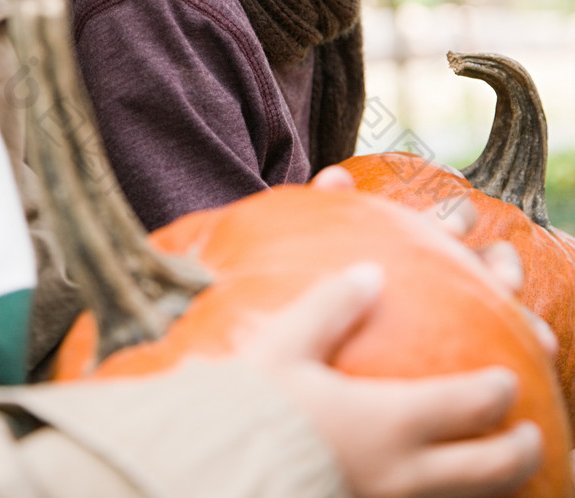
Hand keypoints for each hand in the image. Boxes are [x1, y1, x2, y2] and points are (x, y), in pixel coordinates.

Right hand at [241, 267, 542, 497]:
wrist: (214, 474)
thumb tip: (370, 272)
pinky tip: (444, 496)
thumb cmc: (251, 411)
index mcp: (389, 421)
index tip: (507, 380)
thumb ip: (331, 306)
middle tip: (532, 433)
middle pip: (488, 471)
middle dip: (520, 450)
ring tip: (505, 472)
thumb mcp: (285, 347)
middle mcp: (401, 474)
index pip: (470, 407)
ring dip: (497, 486)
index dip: (498, 393)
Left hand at [311, 165, 557, 358]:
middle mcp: (455, 271)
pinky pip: (503, 349)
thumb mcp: (327, 249)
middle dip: (501, 266)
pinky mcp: (472, 352)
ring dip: (524, 318)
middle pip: (491, 259)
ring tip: (537, 337)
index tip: (454, 233)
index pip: (453, 220)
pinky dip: (525, 348)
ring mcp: (467, 310)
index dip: (458, 220)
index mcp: (426, 241)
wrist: (330, 338)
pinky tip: (525, 371)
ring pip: (506, 307)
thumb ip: (332, 212)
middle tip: (502, 283)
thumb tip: (336, 176)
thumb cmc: (331, 285)